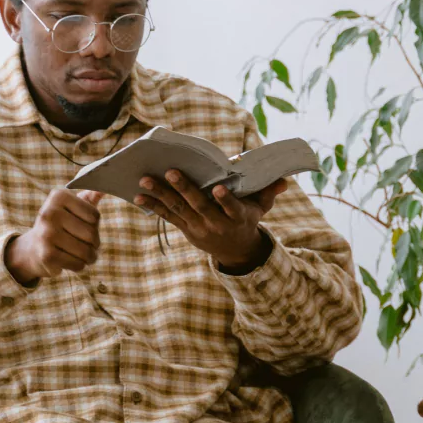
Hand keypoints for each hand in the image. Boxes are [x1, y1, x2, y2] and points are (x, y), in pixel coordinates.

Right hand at [5, 189, 103, 284]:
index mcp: (58, 196)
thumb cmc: (60, 225)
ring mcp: (47, 234)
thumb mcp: (72, 207)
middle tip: (86, 244)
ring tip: (81, 254)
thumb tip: (104, 189)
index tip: (84, 226)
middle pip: (91, 234)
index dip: (94, 225)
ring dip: (89, 257)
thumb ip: (89, 197)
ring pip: (86, 252)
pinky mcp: (47, 255)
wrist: (32, 249)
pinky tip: (69, 260)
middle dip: (94, 243)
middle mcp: (50, 212)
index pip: (94, 215)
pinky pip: (78, 264)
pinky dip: (79, 265)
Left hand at [135, 170, 287, 271]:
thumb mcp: (261, 208)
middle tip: (170, 171)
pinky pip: (167, 216)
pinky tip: (138, 196)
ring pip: (178, 209)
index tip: (217, 189)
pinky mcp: (186, 229)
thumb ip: (269, 192)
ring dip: (160, 194)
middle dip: (184, 188)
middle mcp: (217, 224)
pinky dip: (153, 206)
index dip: (225, 200)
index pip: (232, 209)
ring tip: (145, 180)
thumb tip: (284, 180)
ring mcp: (199, 227)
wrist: (236, 251)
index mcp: (238, 217)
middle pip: (199, 205)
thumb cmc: (248, 220)